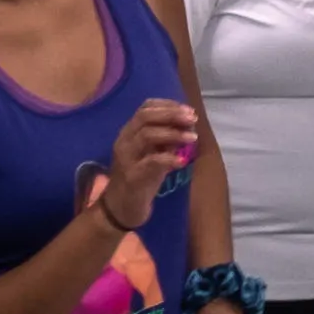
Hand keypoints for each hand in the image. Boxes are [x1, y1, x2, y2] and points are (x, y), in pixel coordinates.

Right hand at [86, 95, 202, 225]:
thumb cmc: (140, 178)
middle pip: (145, 117)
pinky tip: (182, 161)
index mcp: (129, 132)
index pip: (145, 108)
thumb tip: (187, 125)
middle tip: (192, 118)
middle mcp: (124, 141)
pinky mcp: (132, 176)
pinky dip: (169, 159)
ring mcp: (126, 158)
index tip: (188, 110)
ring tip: (192, 138)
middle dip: (171, 114)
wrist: (121, 208)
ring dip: (173, 134)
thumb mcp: (153, 154)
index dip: (168, 105)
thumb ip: (165, 140)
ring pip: (147, 135)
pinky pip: (150, 162)